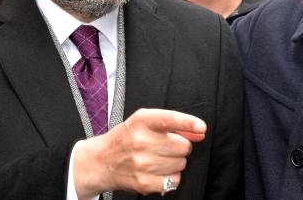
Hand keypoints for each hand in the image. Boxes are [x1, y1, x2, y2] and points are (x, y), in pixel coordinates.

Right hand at [73, 109, 205, 198]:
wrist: (101, 161)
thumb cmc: (127, 138)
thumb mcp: (145, 122)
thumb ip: (174, 124)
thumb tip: (199, 132)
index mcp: (141, 121)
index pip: (169, 119)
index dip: (187, 123)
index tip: (201, 127)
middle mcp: (140, 141)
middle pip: (183, 146)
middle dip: (179, 146)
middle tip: (165, 146)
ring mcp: (141, 163)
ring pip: (181, 163)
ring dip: (175, 162)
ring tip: (158, 158)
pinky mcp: (143, 182)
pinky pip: (175, 180)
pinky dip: (171, 177)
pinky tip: (157, 171)